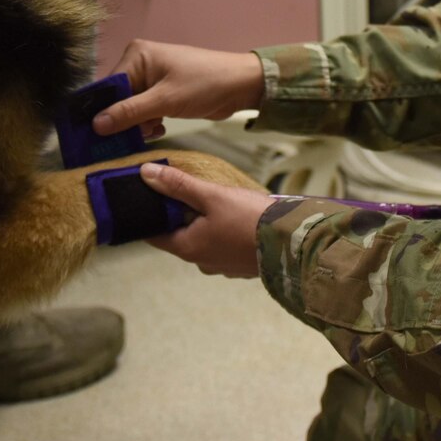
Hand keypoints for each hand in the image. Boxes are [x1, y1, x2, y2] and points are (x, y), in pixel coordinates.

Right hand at [92, 40, 264, 141]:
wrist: (241, 85)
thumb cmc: (205, 84)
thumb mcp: (164, 100)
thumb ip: (129, 113)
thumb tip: (96, 125)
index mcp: (136, 56)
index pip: (108, 86)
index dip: (102, 111)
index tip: (96, 136)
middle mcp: (140, 64)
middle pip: (118, 99)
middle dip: (124, 120)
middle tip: (133, 136)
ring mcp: (152, 79)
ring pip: (131, 108)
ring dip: (138, 124)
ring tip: (154, 129)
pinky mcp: (163, 92)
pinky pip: (144, 111)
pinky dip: (148, 122)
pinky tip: (159, 128)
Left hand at [141, 162, 272, 278]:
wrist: (293, 243)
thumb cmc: (250, 219)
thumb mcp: (212, 196)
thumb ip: (179, 185)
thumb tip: (146, 174)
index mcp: (188, 248)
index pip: (154, 235)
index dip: (151, 214)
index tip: (153, 195)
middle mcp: (201, 262)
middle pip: (180, 235)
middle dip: (182, 214)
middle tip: (190, 190)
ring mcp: (223, 266)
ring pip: (204, 240)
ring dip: (205, 222)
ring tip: (217, 201)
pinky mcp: (241, 265)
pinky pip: (223, 246)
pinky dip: (223, 231)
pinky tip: (236, 217)